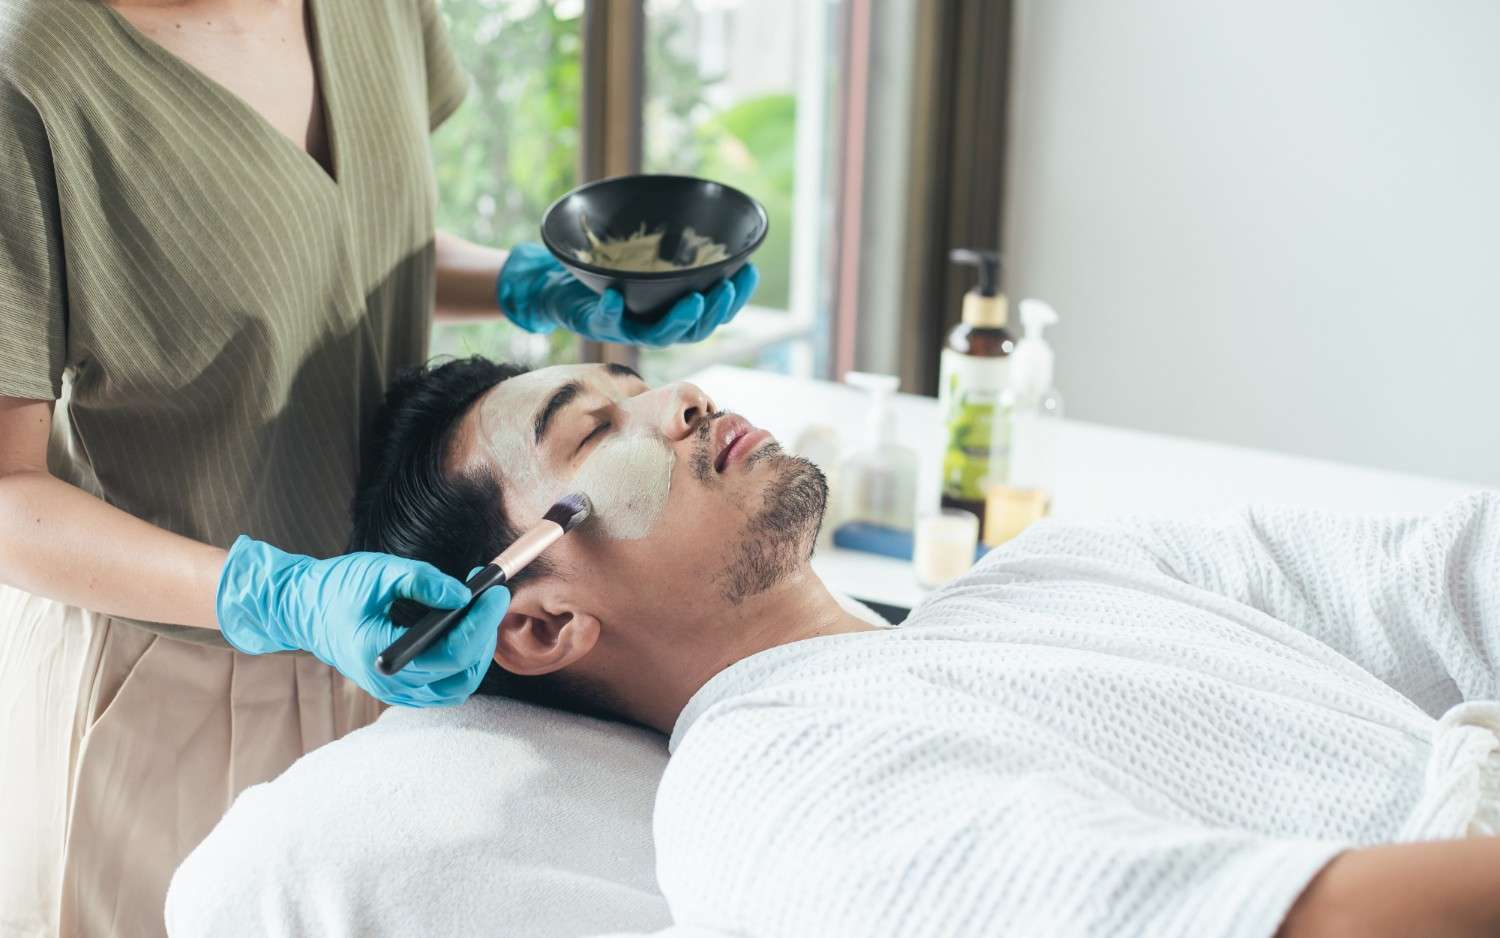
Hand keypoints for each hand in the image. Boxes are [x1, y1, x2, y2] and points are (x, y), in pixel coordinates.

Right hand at [215, 537, 508, 706]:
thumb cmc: (335, 589)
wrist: (303, 610)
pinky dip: (463, 660)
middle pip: (461, 673)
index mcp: (381, 656)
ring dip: (477, 650)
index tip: (495, 592)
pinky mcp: (401, 689)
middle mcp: (390, 684)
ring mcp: (395, 691)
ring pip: (458, 685)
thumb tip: (463, 595)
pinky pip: (445, 685)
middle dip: (484, 633)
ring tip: (479, 612)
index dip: (481, 623)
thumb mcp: (378, 572)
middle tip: (491, 596)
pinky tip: (463, 628)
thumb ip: (423, 581)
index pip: (450, 653)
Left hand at [497, 241, 758, 346]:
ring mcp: (628, 327)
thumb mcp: (646, 255)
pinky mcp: (597, 324)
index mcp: (674, 312)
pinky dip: (611, 309)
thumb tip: (714, 210)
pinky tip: (615, 295)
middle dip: (715, 310)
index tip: (751, 271)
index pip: (715, 312)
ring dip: (678, 319)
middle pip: (695, 330)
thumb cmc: (608, 269)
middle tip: (726, 288)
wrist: (558, 286)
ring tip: (693, 300)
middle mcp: (656, 325)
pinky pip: (606, 320)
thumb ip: (675, 244)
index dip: (736, 297)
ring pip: (659, 335)